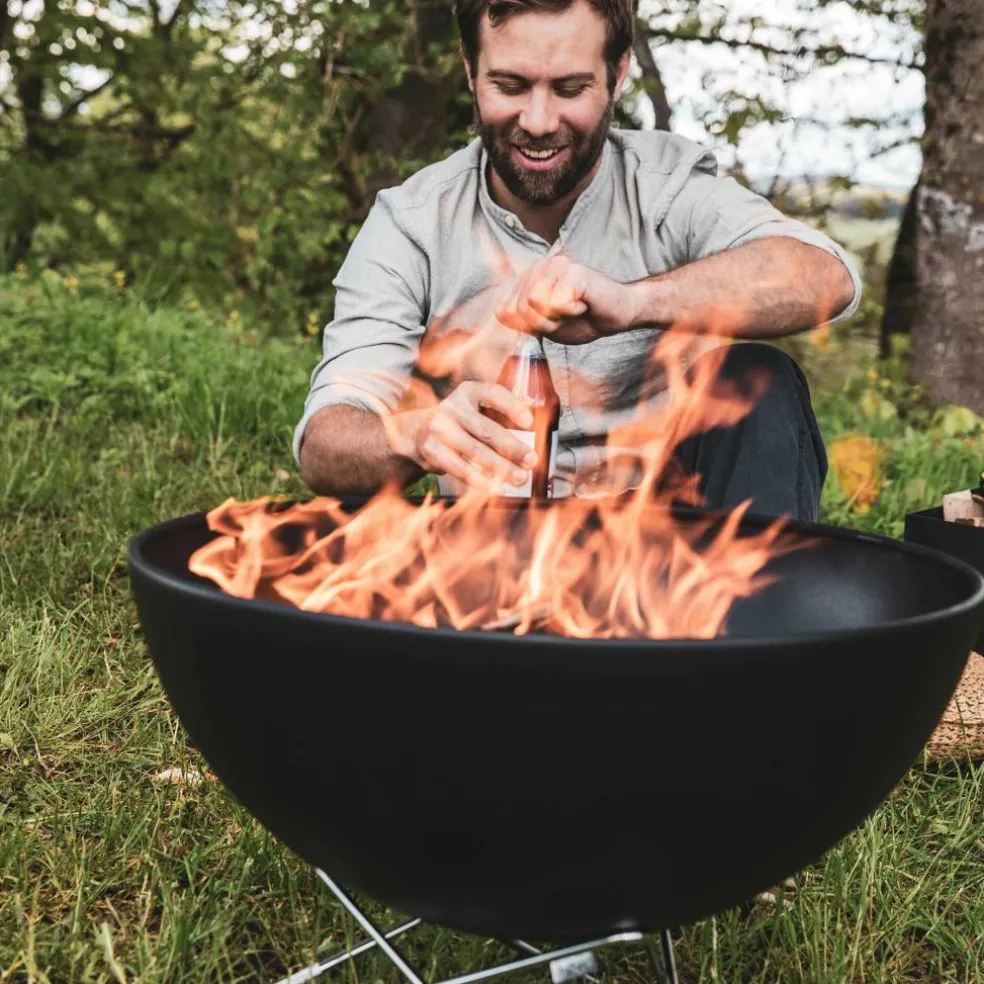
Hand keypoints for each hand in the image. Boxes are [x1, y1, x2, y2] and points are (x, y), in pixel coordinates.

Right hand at [383, 381, 538, 491]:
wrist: (417, 434)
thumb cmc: (459, 424)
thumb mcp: (474, 411)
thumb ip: (497, 419)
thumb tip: (529, 444)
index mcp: (468, 392)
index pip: (492, 394)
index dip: (512, 406)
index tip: (528, 421)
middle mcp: (452, 407)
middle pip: (487, 430)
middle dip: (513, 448)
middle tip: (531, 460)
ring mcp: (439, 429)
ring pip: (476, 452)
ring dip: (501, 468)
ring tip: (519, 478)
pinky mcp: (433, 450)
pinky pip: (460, 468)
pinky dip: (481, 480)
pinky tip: (496, 487)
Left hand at [494, 254, 639, 344]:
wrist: (619, 313)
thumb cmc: (584, 319)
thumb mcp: (546, 325)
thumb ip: (522, 319)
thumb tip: (500, 311)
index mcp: (530, 279)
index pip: (505, 310)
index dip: (526, 326)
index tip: (549, 322)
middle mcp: (540, 267)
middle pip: (518, 308)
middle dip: (542, 323)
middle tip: (565, 316)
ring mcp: (556, 265)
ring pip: (533, 303)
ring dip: (555, 318)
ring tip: (573, 309)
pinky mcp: (573, 271)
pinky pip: (555, 303)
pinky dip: (571, 312)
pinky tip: (583, 304)